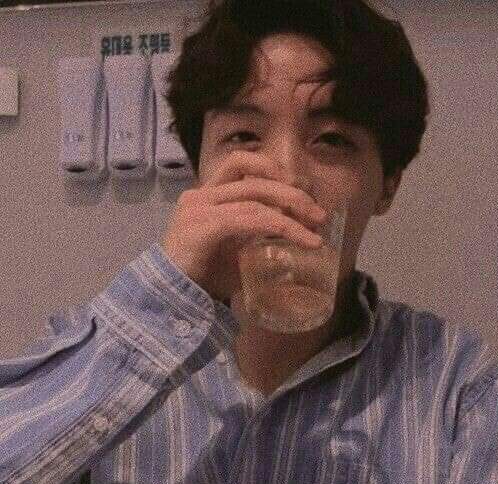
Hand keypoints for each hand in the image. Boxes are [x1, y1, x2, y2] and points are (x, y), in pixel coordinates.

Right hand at [161, 156, 326, 299]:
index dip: (274, 170)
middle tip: (319, 213)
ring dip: (292, 208)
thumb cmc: (204, 274)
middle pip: (254, 177)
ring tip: (317, 226)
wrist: (170, 299)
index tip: (303, 189)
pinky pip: (250, 219)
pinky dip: (283, 226)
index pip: (242, 164)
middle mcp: (200, 195)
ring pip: (255, 196)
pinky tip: (303, 239)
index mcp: (207, 194)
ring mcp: (198, 208)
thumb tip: (293, 223)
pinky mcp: (202, 226)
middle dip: (292, 191)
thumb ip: (255, 228)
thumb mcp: (236, 245)